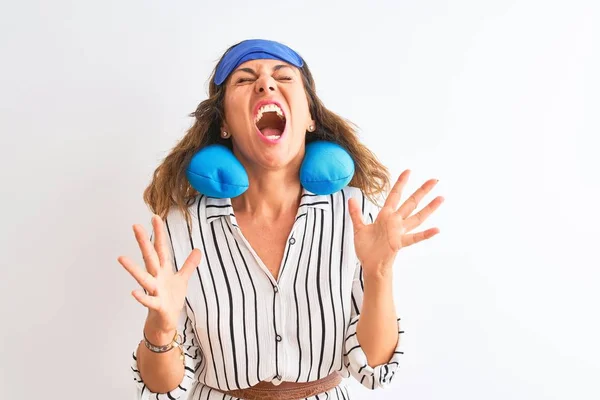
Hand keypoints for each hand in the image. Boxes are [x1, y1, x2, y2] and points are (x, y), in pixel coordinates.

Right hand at [118, 215, 201, 340]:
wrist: (166, 322)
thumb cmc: (171, 300)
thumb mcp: (182, 279)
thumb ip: (189, 265)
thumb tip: (198, 250)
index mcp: (163, 270)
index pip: (161, 248)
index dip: (159, 233)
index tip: (155, 217)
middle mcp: (156, 277)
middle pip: (150, 257)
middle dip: (143, 242)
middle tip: (135, 226)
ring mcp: (154, 291)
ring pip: (143, 277)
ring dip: (132, 268)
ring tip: (121, 258)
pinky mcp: (156, 305)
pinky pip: (148, 300)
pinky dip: (141, 297)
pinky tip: (133, 292)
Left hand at [348, 170, 443, 278]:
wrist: (369, 265)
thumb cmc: (366, 248)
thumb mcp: (359, 228)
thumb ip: (356, 213)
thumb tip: (351, 199)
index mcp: (385, 216)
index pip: (395, 195)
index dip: (401, 183)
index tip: (409, 171)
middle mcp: (395, 222)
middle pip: (411, 202)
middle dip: (422, 191)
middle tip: (434, 180)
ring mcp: (399, 232)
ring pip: (417, 217)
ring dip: (429, 208)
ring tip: (441, 198)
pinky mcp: (399, 243)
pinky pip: (414, 238)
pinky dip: (425, 234)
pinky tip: (436, 229)